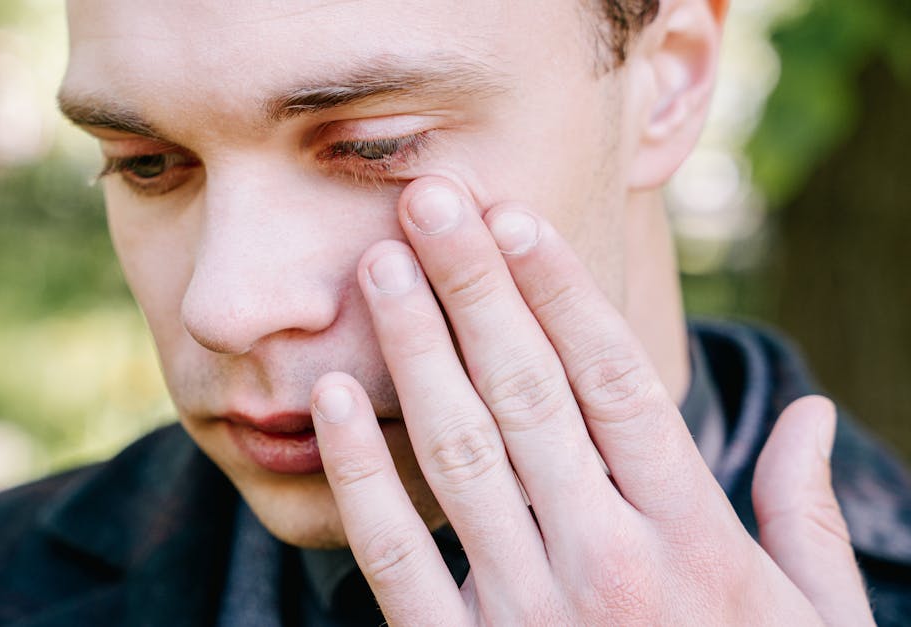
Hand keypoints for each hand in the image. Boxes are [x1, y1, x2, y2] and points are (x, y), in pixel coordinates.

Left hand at [309, 177, 873, 624]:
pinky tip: (331, 399)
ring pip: (460, 450)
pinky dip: (359, 473)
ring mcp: (525, 611)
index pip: (613, 384)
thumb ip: (803, 518)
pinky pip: (394, 554)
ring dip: (415, 351)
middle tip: (429, 202)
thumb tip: (811, 416)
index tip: (517, 224)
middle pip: (526, 393)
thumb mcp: (814, 626)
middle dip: (474, 288)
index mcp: (692, 541)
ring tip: (380, 267)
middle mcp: (605, 562)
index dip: (561, 294)